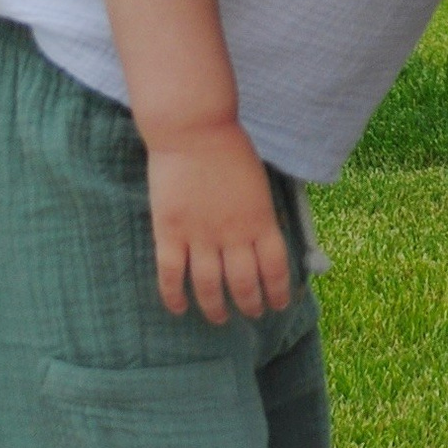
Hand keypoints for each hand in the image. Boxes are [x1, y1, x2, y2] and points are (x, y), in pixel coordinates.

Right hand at [147, 122, 290, 322]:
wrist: (193, 129)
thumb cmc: (230, 149)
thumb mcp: (259, 184)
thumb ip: (260, 216)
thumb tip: (263, 242)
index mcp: (261, 221)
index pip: (274, 269)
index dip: (277, 292)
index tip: (278, 305)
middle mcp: (233, 235)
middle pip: (243, 284)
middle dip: (250, 304)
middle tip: (251, 314)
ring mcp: (199, 236)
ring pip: (208, 286)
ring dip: (215, 308)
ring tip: (218, 319)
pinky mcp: (169, 232)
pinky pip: (171, 275)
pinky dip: (174, 296)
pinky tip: (179, 308)